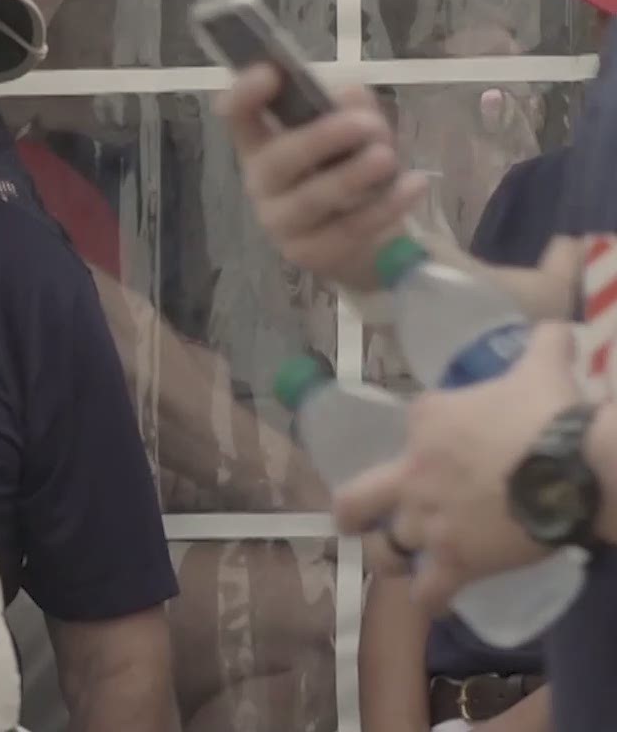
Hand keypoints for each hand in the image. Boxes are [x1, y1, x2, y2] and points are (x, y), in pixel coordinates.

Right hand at [218, 64, 427, 290]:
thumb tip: (350, 92)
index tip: (270, 74)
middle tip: (365, 124)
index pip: (239, 117)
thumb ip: (353, 111)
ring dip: (352, 176)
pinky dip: (384, 207)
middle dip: (319, 139)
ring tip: (387, 157)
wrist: (364, 244)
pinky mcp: (309, 253)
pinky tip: (413, 185)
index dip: (245, 94)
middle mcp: (262, 183)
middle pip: (278, 160)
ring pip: (312, 198)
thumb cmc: (350, 175)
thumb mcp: (355, 136)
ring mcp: (282, 222)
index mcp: (262, 145)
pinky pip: (347, 228)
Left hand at [334, 322, 580, 611]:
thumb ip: (544, 345)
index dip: (429, 435)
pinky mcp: (455, 560)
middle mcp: (413, 473)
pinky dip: (429, 599)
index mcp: (427, 420)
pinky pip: (429, 592)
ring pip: (387, 550)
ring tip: (397, 564)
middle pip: (357, 498)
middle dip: (354, 512)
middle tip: (357, 518)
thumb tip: (561, 327)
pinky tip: (433, 601)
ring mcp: (429, 521)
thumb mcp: (543, 367)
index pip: (415, 425)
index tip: (450, 445)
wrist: (573, 467)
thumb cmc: (551, 414)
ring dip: (389, 557)